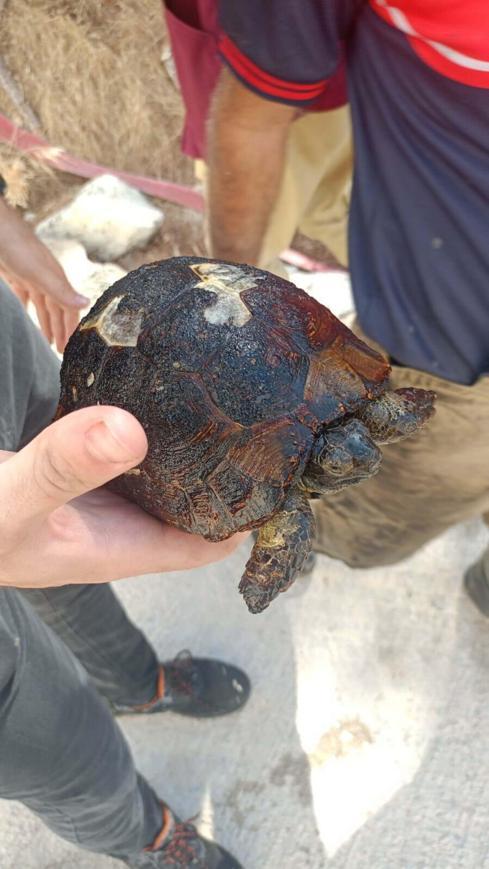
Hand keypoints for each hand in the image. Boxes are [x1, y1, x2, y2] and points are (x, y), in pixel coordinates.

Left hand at [0, 197, 88, 351]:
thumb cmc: (16, 245)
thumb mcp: (40, 272)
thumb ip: (61, 290)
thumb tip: (87, 303)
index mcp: (56, 279)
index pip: (68, 309)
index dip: (71, 328)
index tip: (73, 347)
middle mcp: (46, 279)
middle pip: (56, 310)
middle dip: (60, 329)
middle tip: (61, 351)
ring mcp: (30, 276)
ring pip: (41, 305)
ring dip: (46, 322)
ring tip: (47, 340)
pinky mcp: (14, 274)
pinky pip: (24, 296)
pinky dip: (26, 309)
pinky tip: (25, 316)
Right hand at [0, 406, 245, 588]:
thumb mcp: (14, 500)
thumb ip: (64, 469)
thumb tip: (129, 431)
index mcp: (119, 548)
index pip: (205, 544)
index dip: (248, 516)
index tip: (281, 472)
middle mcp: (119, 523)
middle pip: (195, 503)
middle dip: (230, 470)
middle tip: (265, 415)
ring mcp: (101, 494)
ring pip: (165, 472)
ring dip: (191, 443)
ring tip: (229, 395)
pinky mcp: (81, 468)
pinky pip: (127, 447)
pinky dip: (146, 424)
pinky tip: (162, 389)